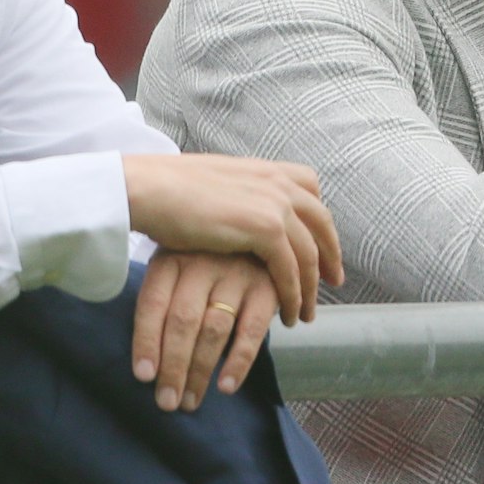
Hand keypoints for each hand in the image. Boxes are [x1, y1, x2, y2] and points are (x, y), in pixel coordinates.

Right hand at [122, 153, 343, 326]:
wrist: (150, 189)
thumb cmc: (168, 189)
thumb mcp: (216, 183)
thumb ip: (239, 193)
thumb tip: (241, 208)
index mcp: (267, 169)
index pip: (311, 192)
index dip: (319, 222)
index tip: (323, 245)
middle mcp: (278, 182)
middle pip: (321, 223)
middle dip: (329, 255)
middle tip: (333, 282)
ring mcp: (275, 204)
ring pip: (308, 253)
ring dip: (310, 286)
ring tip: (305, 312)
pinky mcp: (265, 229)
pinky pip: (291, 269)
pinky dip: (292, 295)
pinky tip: (287, 315)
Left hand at [132, 250, 277, 411]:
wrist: (256, 239)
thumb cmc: (204, 265)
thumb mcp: (176, 270)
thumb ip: (163, 303)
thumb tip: (147, 364)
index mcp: (171, 258)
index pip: (153, 303)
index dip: (146, 341)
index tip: (144, 376)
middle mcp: (202, 263)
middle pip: (183, 321)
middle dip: (173, 367)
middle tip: (167, 401)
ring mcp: (236, 274)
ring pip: (214, 329)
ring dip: (200, 371)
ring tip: (189, 401)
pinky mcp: (266, 288)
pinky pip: (251, 331)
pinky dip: (238, 362)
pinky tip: (226, 387)